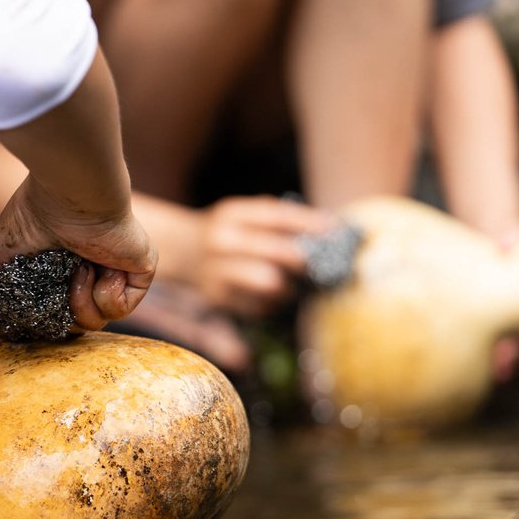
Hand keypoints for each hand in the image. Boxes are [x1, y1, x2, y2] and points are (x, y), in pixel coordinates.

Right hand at [0, 176, 156, 330]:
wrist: (70, 195)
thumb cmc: (35, 213)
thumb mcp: (1, 249)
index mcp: (67, 269)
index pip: (62, 312)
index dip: (49, 318)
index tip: (39, 308)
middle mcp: (94, 272)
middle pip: (79, 324)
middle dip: (65, 312)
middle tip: (61, 284)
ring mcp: (119, 273)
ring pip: (99, 321)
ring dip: (82, 300)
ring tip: (80, 269)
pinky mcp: (141, 272)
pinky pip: (122, 308)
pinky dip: (105, 295)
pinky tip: (100, 267)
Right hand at [176, 195, 334, 318]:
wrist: (183, 250)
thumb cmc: (230, 232)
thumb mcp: (245, 215)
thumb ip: (278, 220)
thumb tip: (328, 230)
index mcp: (232, 214)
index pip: (278, 216)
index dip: (309, 223)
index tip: (334, 231)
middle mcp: (222, 240)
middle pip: (278, 252)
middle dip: (306, 260)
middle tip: (321, 265)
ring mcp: (216, 270)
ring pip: (270, 283)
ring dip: (290, 286)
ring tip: (295, 284)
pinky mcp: (217, 297)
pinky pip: (258, 305)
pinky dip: (273, 303)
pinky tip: (275, 297)